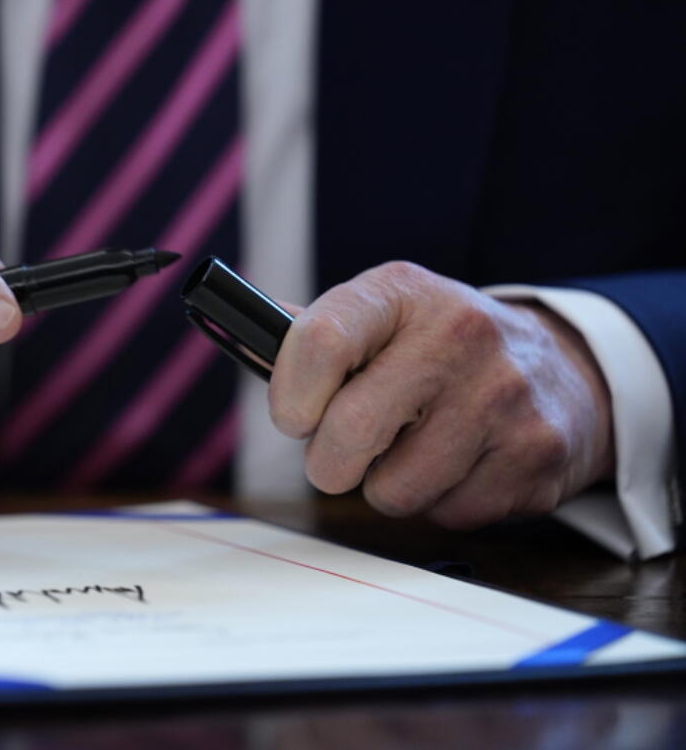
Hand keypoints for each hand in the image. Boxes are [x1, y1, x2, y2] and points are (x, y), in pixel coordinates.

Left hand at [268, 261, 614, 527]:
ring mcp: (503, 396)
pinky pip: (446, 514)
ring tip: (413, 448)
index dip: (289, 395)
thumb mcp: (382, 314)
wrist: (563, 368)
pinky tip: (460, 463)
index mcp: (401, 292)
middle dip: (328, 462)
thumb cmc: (439, 348)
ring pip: (394, 490)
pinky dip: (440, 502)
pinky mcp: (535, 455)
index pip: (318, 342)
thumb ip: (314, 333)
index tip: (293, 417)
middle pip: (349, 432)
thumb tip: (242, 338)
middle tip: (340, 453)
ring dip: (387, 486)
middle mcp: (459, 334)